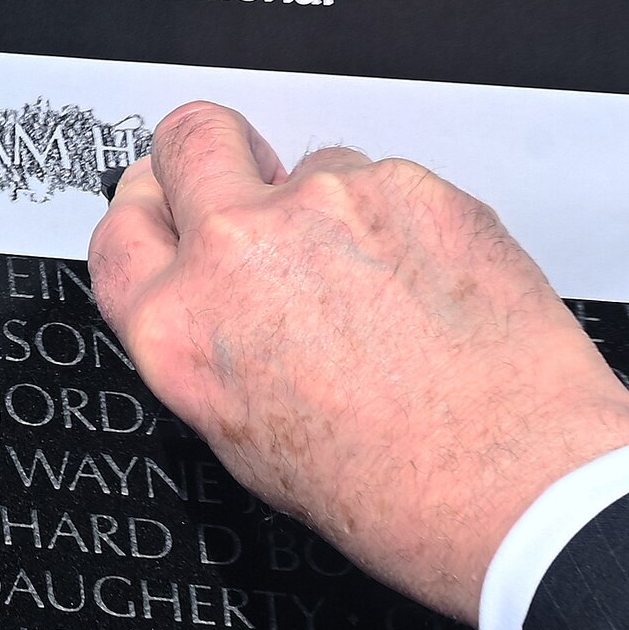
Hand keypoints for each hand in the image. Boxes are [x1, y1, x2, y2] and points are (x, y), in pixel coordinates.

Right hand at [88, 103, 628, 622]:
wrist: (507, 482)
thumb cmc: (391, 490)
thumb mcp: (245, 441)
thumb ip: (210, 346)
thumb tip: (219, 305)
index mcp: (179, 328)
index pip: (121, 227)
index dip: (151, 213)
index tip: (171, 210)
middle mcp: (238, 251)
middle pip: (191, 139)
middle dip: (213, 154)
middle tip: (252, 186)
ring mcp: (325, 204)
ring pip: (310, 163)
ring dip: (332, 207)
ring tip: (381, 288)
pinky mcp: (409, 185)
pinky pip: (391, 181)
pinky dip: (407, 221)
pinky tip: (432, 288)